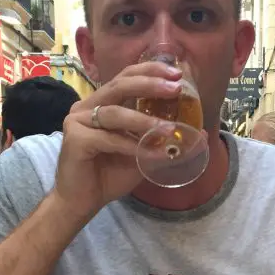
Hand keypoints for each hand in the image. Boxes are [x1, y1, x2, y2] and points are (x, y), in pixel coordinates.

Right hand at [54, 61, 184, 224]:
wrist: (81, 202)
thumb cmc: (108, 176)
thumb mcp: (142, 153)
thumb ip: (161, 139)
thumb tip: (199, 132)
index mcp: (101, 103)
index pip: (125, 77)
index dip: (150, 72)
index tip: (177, 74)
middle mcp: (87, 106)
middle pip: (120, 85)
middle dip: (150, 84)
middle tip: (175, 88)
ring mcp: (77, 120)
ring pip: (115, 113)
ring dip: (144, 121)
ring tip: (170, 130)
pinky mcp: (75, 139)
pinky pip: (110, 139)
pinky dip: (133, 147)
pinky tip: (152, 154)